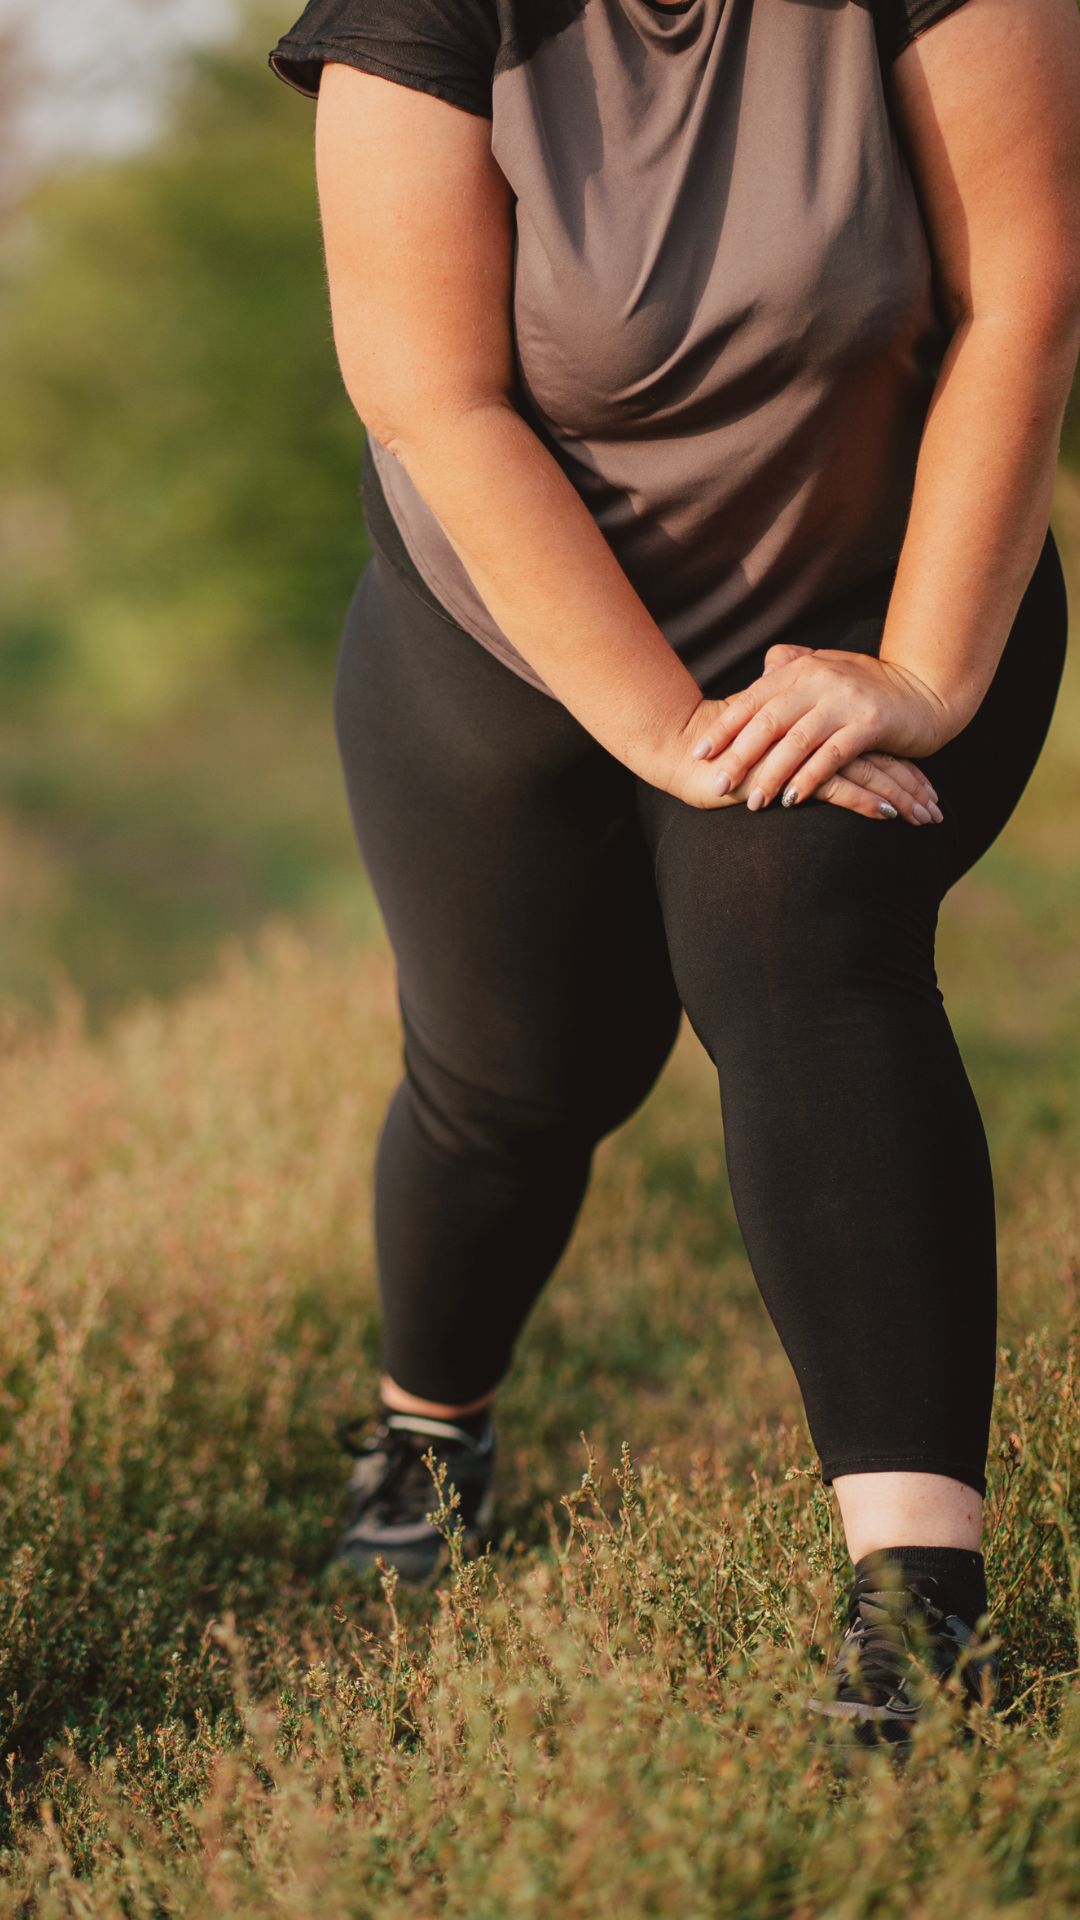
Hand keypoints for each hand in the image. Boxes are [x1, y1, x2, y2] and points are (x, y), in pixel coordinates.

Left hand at [685, 642, 958, 814]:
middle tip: (716, 783)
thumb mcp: (828, 670)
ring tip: (752, 802)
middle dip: (739, 756)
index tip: (697, 752)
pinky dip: (811, 778)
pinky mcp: (870, 724)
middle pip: (768, 722)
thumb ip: (796, 667)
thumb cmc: (870, 686)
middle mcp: (819, 680)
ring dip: (772, 775)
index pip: (752, 700)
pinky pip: (832, 755)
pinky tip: (793, 799)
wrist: (926, 690)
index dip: (724, 727)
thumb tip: (765, 665)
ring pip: (797, 742)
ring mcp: (844, 701)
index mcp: (802, 669)